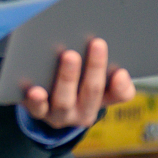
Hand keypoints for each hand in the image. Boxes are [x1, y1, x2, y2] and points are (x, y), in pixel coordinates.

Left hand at [19, 38, 133, 131]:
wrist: (49, 104)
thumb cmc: (77, 79)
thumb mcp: (95, 75)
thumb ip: (105, 64)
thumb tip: (108, 49)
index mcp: (104, 99)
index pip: (121, 94)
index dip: (122, 85)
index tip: (121, 71)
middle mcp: (85, 111)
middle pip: (92, 91)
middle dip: (95, 67)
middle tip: (97, 43)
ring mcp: (61, 114)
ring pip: (65, 101)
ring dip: (68, 78)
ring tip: (69, 56)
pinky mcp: (39, 113)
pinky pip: (37, 110)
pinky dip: (37, 101)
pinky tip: (35, 91)